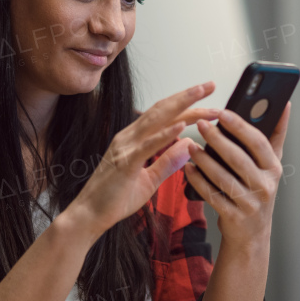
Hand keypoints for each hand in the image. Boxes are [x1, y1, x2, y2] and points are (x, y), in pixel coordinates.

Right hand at [66, 82, 219, 235]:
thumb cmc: (114, 198)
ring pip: (156, 120)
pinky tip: (182, 127)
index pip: (166, 116)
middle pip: (163, 110)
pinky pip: (147, 145)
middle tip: (210, 85)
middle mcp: (129, 137)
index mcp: (135, 139)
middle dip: (188, 96)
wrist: (89, 215)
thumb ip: (168, 162)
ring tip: (202, 97)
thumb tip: (189, 145)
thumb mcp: (150, 180)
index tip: (209, 101)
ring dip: (182, 107)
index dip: (187, 105)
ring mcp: (126, 147)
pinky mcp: (125, 162)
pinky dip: (165, 135)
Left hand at [183, 101, 290, 247]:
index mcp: (274, 168)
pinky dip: (198, 181)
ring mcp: (250, 203)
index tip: (222, 112)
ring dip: (203, 159)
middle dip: (217, 139)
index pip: (258, 142)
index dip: (240, 126)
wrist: (251, 235)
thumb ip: (276, 136)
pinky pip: (211, 195)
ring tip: (190, 145)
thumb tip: (285, 105)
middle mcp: (265, 186)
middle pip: (238, 158)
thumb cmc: (257, 192)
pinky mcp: (234, 217)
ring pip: (222, 177)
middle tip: (200, 123)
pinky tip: (188, 168)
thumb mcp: (270, 166)